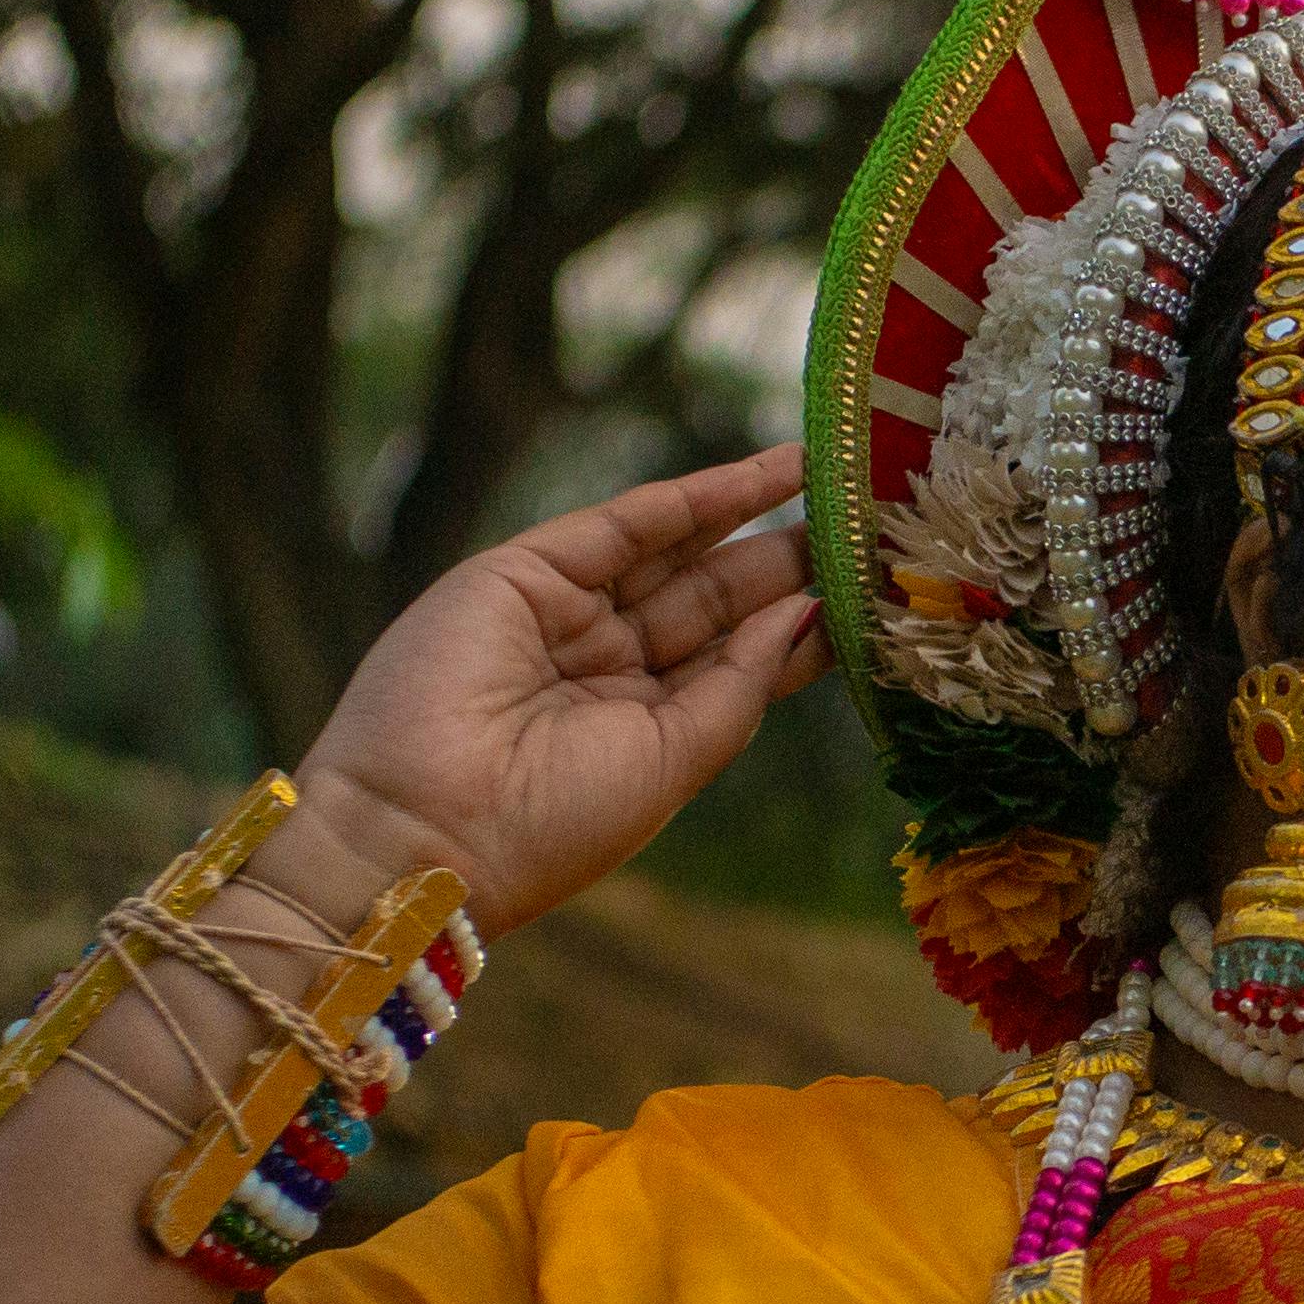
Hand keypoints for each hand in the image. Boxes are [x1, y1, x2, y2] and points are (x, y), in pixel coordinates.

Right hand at [285, 448, 831, 931]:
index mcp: (641, 729)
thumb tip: (803, 614)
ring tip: (842, 482)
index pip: (740, 662)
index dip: (806, 624)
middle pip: (719, 601)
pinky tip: (773, 472)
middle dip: (793, 562)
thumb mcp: (671, 762)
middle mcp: (606, 667)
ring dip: (762, 517)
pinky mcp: (527, 571)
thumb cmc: (550, 825)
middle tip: (875, 522)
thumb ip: (738, 684)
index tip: (879, 592)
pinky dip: (702, 495)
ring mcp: (566, 615)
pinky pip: (631, 522)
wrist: (425, 832)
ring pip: (683, 553)